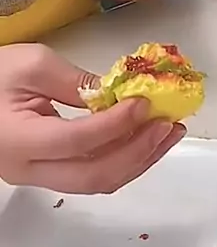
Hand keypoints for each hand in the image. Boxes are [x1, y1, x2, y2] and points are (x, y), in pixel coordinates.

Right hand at [0, 44, 184, 193]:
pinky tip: (144, 139)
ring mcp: (39, 176)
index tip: (144, 103)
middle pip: (93, 174)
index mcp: (19, 140)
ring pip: (96, 181)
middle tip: (167, 125)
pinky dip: (123, 158)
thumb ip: (75, 81)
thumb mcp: (32, 65)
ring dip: (138, 158)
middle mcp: (28, 169)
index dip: (115, 124)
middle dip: (138, 150)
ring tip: (168, 133)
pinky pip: (91, 174)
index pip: (76, 140)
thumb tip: (118, 94)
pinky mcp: (50, 172)